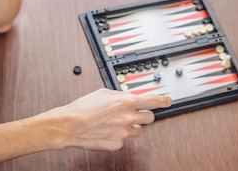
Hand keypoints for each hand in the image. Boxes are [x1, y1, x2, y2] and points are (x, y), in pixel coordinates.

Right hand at [50, 88, 171, 150]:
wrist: (69, 126)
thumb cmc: (83, 108)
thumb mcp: (104, 93)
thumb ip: (121, 95)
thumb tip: (129, 97)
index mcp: (126, 102)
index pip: (153, 101)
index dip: (164, 101)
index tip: (168, 101)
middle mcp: (128, 117)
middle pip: (150, 117)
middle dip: (146, 115)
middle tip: (138, 114)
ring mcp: (123, 132)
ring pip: (139, 130)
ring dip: (133, 126)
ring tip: (118, 123)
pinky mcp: (117, 144)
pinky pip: (125, 139)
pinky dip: (119, 135)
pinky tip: (108, 131)